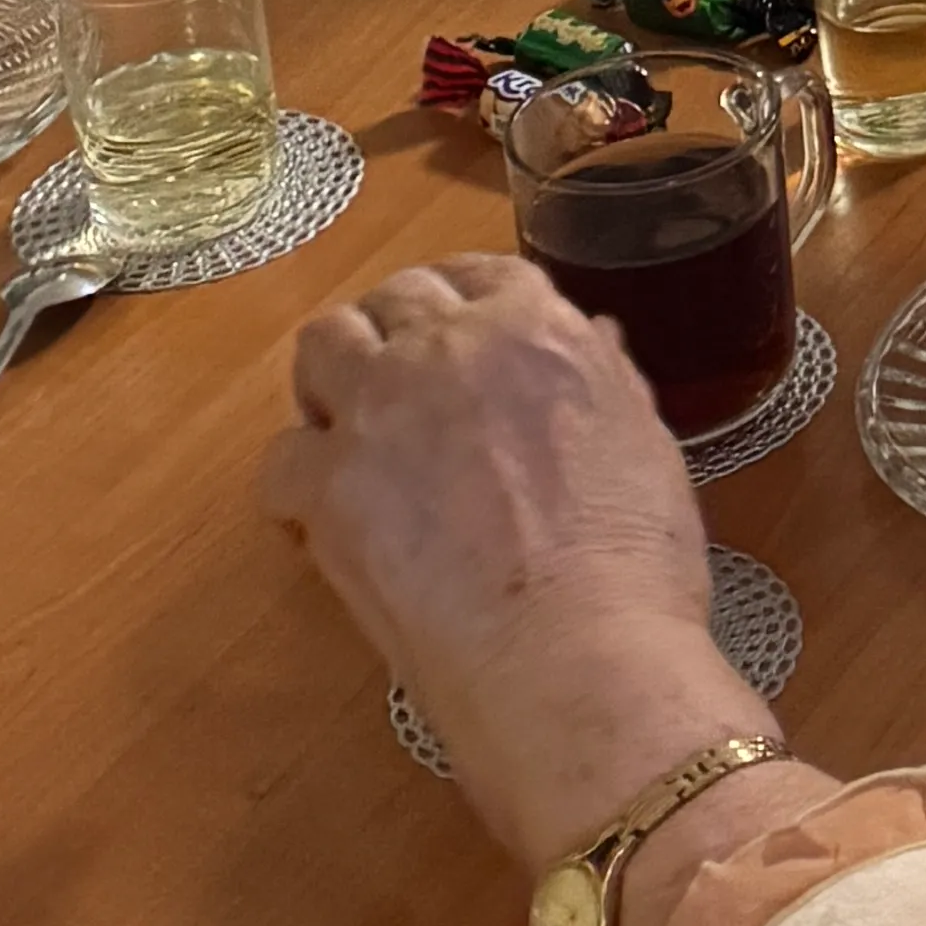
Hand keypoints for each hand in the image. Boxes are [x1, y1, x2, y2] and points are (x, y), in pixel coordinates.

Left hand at [254, 254, 758, 868]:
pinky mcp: (327, 488)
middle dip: (393, 332)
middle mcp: (446, 348)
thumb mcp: (643, 441)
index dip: (464, 298)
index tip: (459, 328)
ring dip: (333, 379)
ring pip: (322, 347)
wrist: (575, 652)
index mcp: (533, 327)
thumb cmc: (633, 563)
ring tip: (351, 428)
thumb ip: (601, 378)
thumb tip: (593, 343)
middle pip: (391, 300)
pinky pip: (282, 458)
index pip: (480, 273)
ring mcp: (378, 412)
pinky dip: (299, 481)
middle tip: (401, 383)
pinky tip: (325, 517)